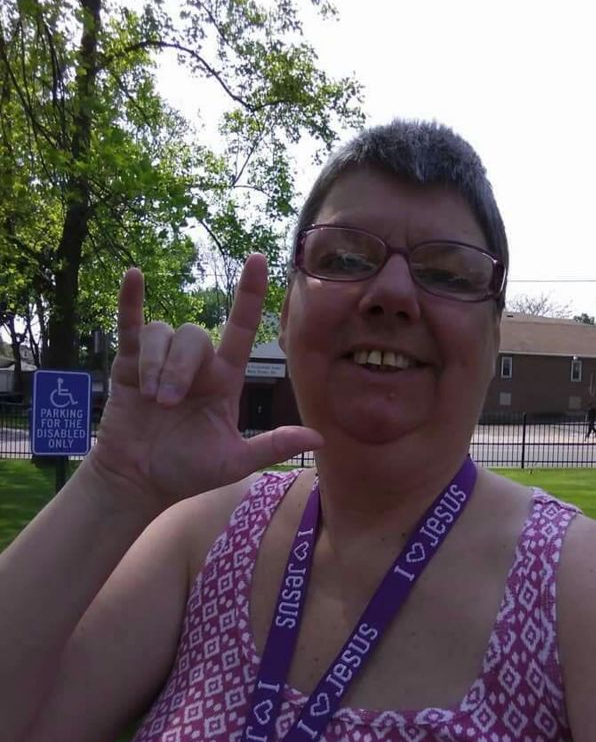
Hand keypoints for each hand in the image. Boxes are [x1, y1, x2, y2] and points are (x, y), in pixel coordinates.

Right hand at [88, 255, 321, 502]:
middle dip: (180, 368)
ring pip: (163, 333)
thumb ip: (272, 445)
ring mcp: (160, 362)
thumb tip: (319, 437)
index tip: (258, 259)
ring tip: (151, 396)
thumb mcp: (234, 461)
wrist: (140, 482)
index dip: (250, 295)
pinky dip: (131, 302)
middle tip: (168, 403)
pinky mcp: (129, 365)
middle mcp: (195, 366)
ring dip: (158, 363)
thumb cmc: (187, 471)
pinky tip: (134, 277)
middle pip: (194, 337)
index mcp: (223, 381)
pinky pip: (131, 326)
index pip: (240, 330)